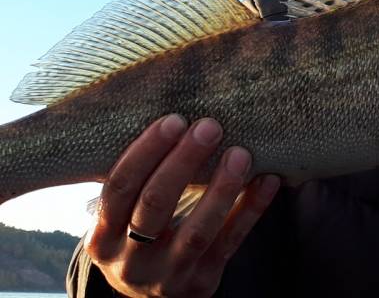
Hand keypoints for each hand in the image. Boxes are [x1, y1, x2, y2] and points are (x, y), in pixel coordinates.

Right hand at [84, 115, 280, 297]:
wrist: (153, 295)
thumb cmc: (141, 233)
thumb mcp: (124, 216)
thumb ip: (141, 177)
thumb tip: (176, 104)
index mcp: (104, 235)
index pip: (120, 187)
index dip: (146, 151)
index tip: (174, 119)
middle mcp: (130, 260)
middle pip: (155, 205)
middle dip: (183, 161)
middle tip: (210, 125)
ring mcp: (168, 275)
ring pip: (197, 230)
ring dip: (221, 188)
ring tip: (242, 152)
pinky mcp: (202, 282)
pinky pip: (231, 242)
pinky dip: (251, 209)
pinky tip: (268, 179)